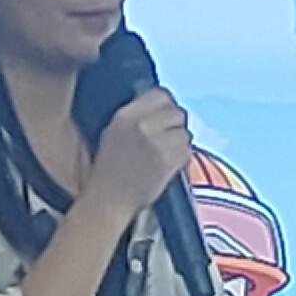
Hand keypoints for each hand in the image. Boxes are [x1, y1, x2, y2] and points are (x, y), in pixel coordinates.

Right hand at [77, 87, 194, 228]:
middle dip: (176, 125)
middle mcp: (141, 125)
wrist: (108, 201)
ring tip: (166, 154)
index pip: (160, 94)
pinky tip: (169, 165)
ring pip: (185, 132)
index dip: (167, 105)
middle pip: (177, 112)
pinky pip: (187, 151)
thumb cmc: (108, 172)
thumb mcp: (112, 133)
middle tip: (168, 138)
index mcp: (125, 116)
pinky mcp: (167, 161)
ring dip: (179, 143)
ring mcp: (156, 143)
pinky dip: (182, 158)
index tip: (166, 115)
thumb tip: (162, 107)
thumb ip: (135, 116)